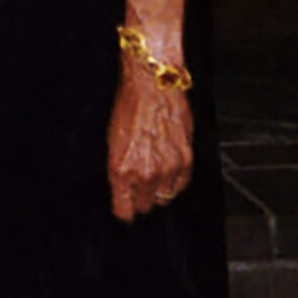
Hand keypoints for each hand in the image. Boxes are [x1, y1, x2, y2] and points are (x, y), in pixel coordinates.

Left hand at [107, 41, 195, 222]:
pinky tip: (167, 170)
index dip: (123, 210)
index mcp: (120, 171)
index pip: (124, 211)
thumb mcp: (111, 141)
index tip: (124, 208)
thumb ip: (119, 169)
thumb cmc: (127, 108)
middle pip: (144, 206)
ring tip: (152, 175)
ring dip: (157, 190)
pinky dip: (174, 181)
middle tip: (136, 188)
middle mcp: (144, 175)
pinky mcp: (186, 161)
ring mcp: (167, 169)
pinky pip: (181, 184)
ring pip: (164, 197)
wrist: (152, 86)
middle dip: (139, 199)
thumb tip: (123, 187)